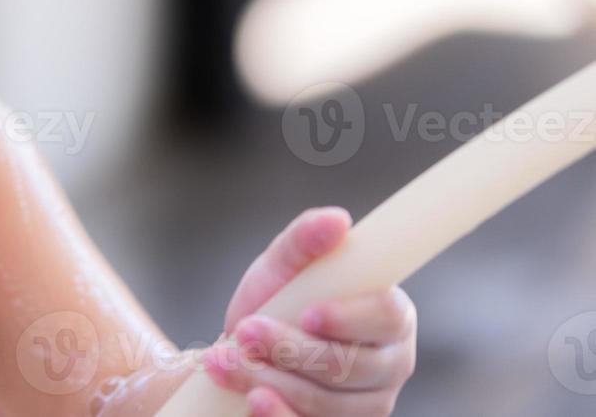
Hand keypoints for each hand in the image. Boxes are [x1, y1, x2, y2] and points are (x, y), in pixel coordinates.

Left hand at [200, 208, 416, 415]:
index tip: (306, 313)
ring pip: (330, 402)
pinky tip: (253, 400)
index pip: (387, 317)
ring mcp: (368, 405)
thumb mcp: (281, 265)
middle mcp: (390, 364)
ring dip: (272, 380)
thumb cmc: (274, 300)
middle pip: (353, 366)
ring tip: (225, 360)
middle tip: (244, 332)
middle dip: (292, 350)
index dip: (349, 318)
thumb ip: (304, 241)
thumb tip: (337, 220)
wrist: (241, 352)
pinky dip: (281, 416)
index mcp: (390, 315)